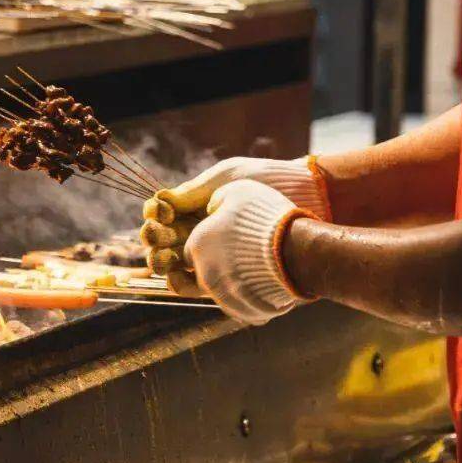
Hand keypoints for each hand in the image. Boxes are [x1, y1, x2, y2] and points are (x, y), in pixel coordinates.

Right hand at [141, 155, 327, 274]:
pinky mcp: (227, 273)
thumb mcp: (229, 178)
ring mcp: (213, 252)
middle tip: (154, 236)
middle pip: (163, 239)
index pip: (163, 213)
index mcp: (197, 203)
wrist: (308, 201)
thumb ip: (195, 191)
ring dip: (162, 261)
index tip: (158, 213)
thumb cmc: (268, 181)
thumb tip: (160, 201)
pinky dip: (181, 283)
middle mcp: (201, 228)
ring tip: (163, 258)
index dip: (155, 214)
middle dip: (153, 238)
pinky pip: (195, 283)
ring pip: (174, 262)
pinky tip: (176, 277)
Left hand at [180, 178, 314, 325]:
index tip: (218, 244)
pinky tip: (264, 290)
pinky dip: (248, 301)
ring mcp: (222, 294)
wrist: (295, 249)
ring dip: (233, 286)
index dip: (203, 247)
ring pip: (220, 293)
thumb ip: (217, 200)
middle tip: (238, 261)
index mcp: (198, 244)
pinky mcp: (242, 310)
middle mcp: (204, 272)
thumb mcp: (236, 191)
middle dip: (216, 268)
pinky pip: (240, 308)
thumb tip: (211, 209)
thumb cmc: (265, 216)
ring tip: (256, 275)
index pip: (188, 252)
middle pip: (202, 275)